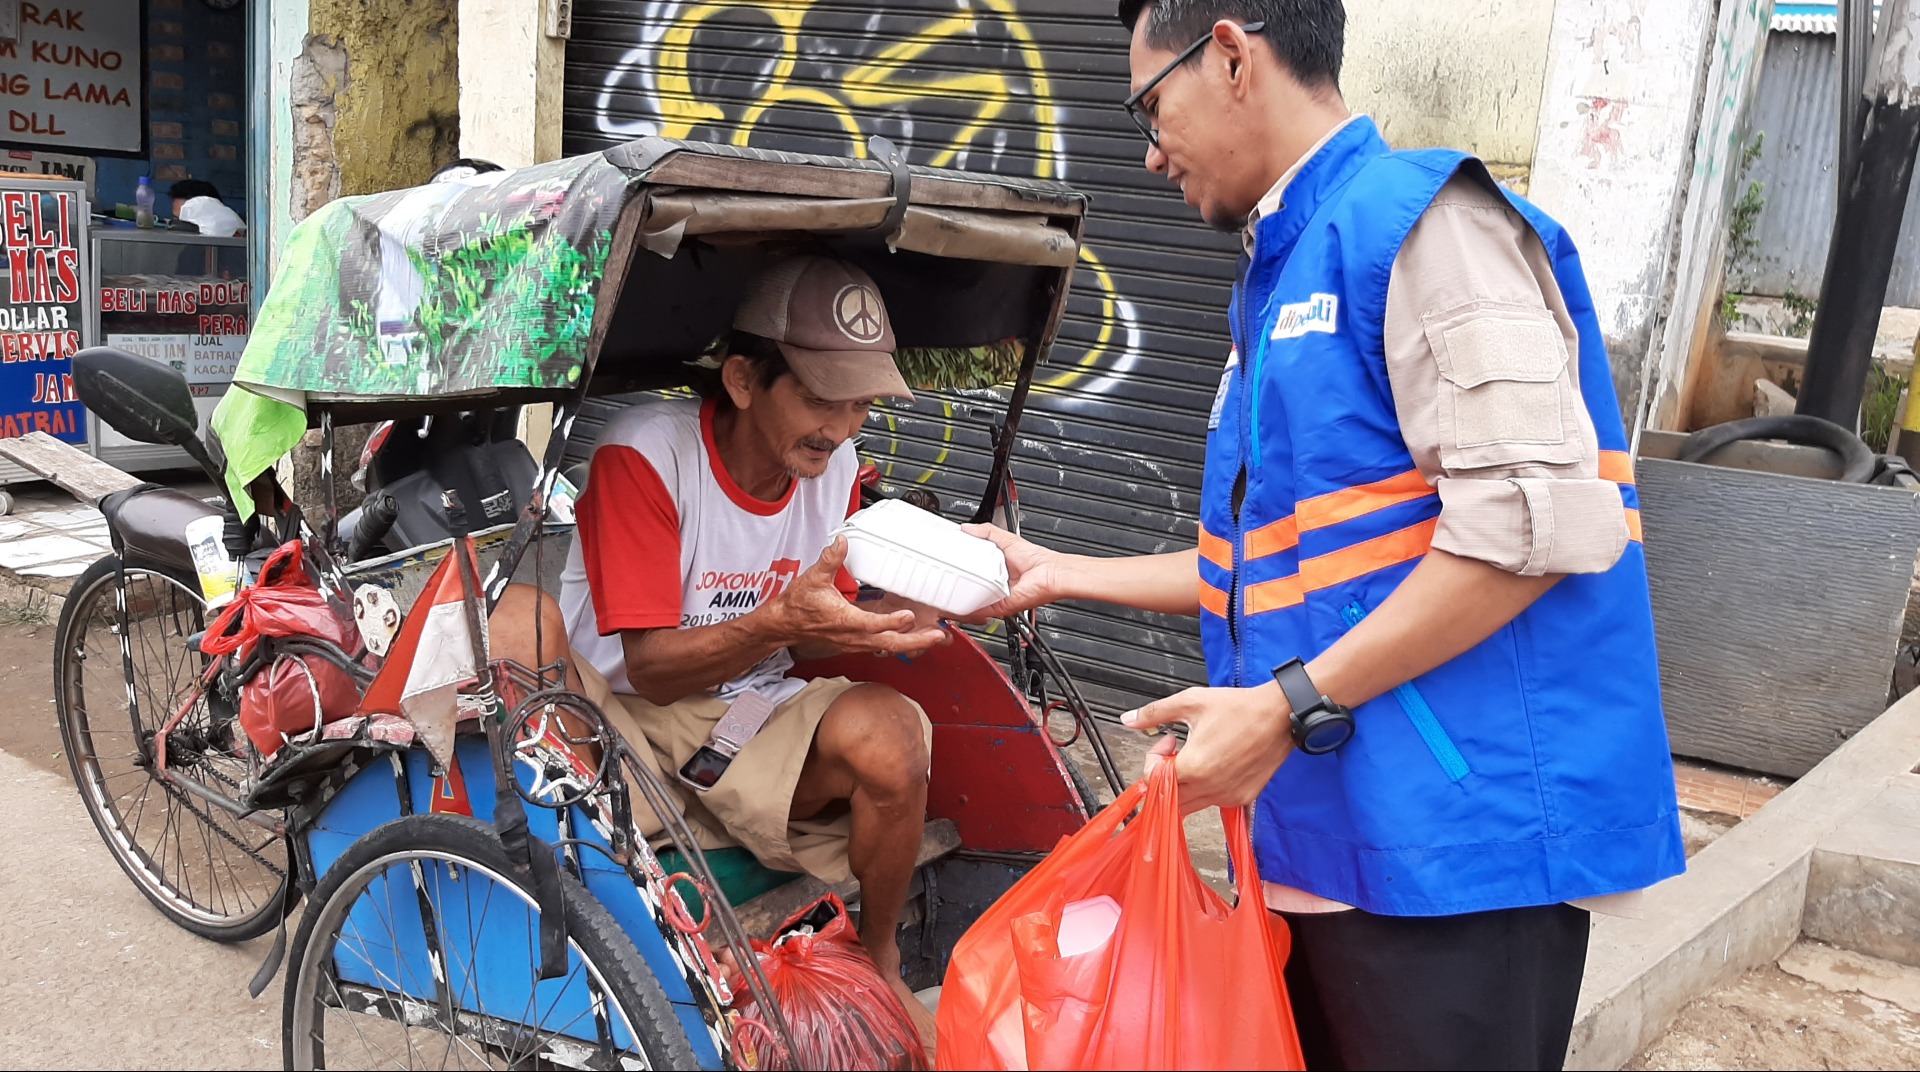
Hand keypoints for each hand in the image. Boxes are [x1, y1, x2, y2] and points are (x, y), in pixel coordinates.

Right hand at [770, 538, 949, 655]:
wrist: (785, 625)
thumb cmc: (798, 606)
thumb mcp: (813, 578)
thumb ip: (830, 559)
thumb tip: (841, 542)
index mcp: (844, 620)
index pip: (872, 624)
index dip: (891, 621)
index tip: (909, 616)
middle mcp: (852, 636)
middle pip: (888, 643)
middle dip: (915, 641)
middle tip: (937, 636)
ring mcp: (855, 642)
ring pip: (888, 647)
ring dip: (912, 643)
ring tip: (934, 637)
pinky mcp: (857, 642)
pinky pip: (882, 645)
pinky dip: (900, 641)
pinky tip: (914, 634)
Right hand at [958, 522, 1064, 620]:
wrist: (1051, 573)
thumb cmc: (1036, 559)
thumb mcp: (1006, 539)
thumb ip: (986, 532)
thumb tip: (967, 528)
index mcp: (994, 569)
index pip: (972, 570)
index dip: (960, 565)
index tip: (948, 560)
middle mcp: (995, 585)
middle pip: (970, 586)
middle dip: (958, 581)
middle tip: (945, 574)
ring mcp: (997, 597)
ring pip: (973, 601)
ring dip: (963, 596)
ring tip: (950, 587)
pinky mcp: (1001, 607)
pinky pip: (982, 610)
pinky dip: (971, 608)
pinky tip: (960, 603)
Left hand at [1124, 681, 1294, 813]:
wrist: (1280, 715)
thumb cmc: (1240, 708)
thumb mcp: (1191, 702)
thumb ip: (1155, 713)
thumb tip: (1130, 719)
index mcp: (1194, 767)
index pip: (1153, 780)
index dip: (1153, 758)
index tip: (1167, 741)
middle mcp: (1210, 788)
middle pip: (1169, 798)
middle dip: (1165, 776)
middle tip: (1176, 753)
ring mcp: (1228, 796)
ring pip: (1190, 804)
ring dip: (1184, 785)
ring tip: (1197, 756)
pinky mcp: (1242, 798)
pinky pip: (1213, 803)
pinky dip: (1205, 789)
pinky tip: (1215, 764)